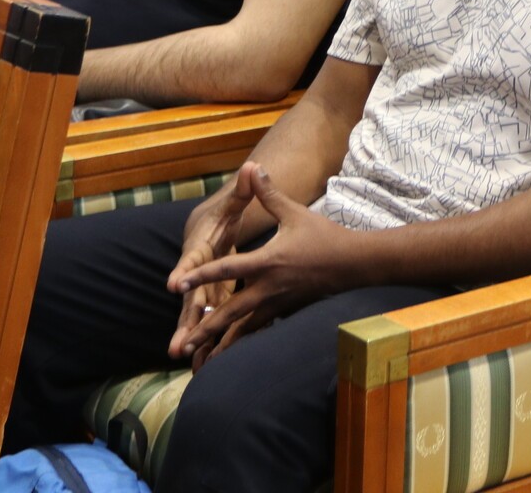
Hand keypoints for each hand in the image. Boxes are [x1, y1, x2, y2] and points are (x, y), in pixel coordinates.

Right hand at [166, 169, 255, 364]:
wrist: (205, 232)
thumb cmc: (219, 218)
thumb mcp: (231, 204)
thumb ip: (243, 190)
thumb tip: (252, 166)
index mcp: (200, 249)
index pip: (191, 261)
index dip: (183, 271)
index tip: (174, 284)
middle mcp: (196, 274)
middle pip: (190, 298)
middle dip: (184, 321)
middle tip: (177, 345)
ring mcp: (203, 289)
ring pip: (198, 315)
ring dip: (193, 336)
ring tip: (187, 360)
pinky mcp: (212, 300)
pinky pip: (211, 322)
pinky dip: (209, 340)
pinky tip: (206, 361)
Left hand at [170, 163, 356, 367]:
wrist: (354, 264)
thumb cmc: (324, 236)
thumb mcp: (294, 213)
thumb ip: (269, 194)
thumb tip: (254, 167)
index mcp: (266, 262)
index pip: (226, 269)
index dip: (200, 277)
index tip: (176, 286)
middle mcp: (268, 288)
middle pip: (230, 313)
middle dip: (204, 329)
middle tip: (180, 346)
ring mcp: (278, 303)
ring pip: (244, 328)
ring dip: (222, 344)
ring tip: (201, 362)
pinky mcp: (287, 311)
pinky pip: (260, 329)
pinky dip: (244, 341)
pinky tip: (232, 352)